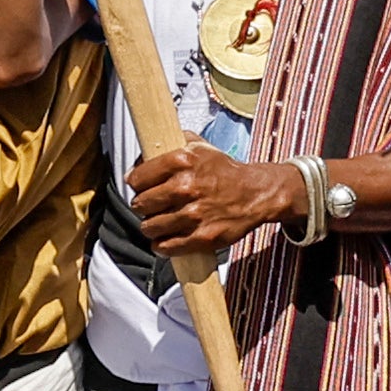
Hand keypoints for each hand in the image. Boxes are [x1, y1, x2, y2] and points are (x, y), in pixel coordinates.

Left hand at [127, 141, 296, 258]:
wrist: (254, 193)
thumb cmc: (223, 171)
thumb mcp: (198, 145)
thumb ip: (169, 144)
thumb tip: (141, 156)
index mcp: (182, 161)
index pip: (137, 179)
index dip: (137, 184)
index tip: (141, 187)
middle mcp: (186, 187)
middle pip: (140, 204)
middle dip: (143, 205)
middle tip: (153, 205)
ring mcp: (194, 214)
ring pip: (150, 227)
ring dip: (152, 226)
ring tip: (161, 221)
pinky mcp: (202, 237)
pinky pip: (166, 246)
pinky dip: (163, 245)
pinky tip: (167, 237)